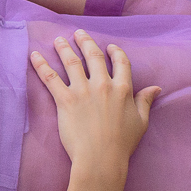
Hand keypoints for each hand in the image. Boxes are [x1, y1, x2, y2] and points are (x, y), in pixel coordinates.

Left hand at [29, 30, 160, 175]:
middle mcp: (103, 85)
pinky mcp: (65, 100)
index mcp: (123, 89)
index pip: (121, 63)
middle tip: (78, 33)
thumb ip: (145, 101)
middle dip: (85, 42)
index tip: (109, 46)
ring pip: (72, 62)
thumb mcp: (141, 121)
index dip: (115, 52)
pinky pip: (50, 77)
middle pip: (93, 57)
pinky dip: (41, 65)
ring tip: (57, 39)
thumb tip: (156, 88)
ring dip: (64, 48)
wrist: (101, 158)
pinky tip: (34, 55)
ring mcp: (83, 91)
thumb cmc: (122, 143)